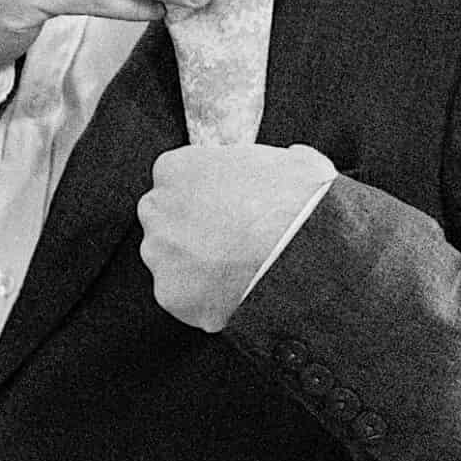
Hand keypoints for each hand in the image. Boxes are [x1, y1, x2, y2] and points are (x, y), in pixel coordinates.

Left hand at [138, 143, 335, 331]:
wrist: (304, 250)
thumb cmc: (297, 200)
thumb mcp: (293, 161)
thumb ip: (274, 160)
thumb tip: (294, 162)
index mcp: (174, 168)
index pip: (177, 182)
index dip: (205, 199)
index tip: (228, 211)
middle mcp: (156, 210)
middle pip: (167, 221)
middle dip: (193, 232)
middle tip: (231, 243)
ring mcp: (160, 254)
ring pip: (172, 261)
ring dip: (196, 267)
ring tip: (237, 271)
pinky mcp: (171, 295)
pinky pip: (184, 299)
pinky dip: (205, 301)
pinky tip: (234, 295)